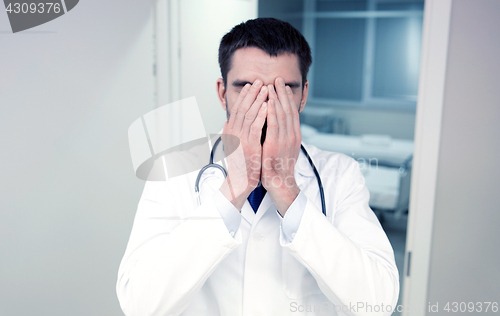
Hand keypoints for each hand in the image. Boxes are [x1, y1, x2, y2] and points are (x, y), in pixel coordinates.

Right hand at [219, 79, 267, 210]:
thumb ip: (232, 132)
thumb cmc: (242, 163)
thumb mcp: (233, 145)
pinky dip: (262, 114)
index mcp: (230, 131)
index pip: (237, 108)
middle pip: (243, 107)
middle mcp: (233, 133)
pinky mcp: (250, 145)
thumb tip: (228, 121)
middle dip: (252, 93)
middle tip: (260, 81)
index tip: (251, 85)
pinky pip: (256, 126)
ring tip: (266, 89)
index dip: (244, 96)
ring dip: (258, 100)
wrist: (241, 180)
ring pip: (249, 114)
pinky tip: (268, 105)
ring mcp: (241, 139)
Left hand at [261, 77, 301, 215]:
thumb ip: (281, 135)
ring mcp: (285, 139)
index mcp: (294, 135)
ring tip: (272, 85)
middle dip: (283, 93)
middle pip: (288, 109)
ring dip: (277, 98)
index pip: (292, 112)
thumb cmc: (278, 166)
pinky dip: (272, 111)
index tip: (283, 86)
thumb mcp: (283, 148)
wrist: (279, 182)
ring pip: (282, 113)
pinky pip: (274, 124)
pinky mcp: (275, 144)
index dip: (287, 98)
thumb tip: (277, 125)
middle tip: (278, 79)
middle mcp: (292, 135)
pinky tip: (269, 101)